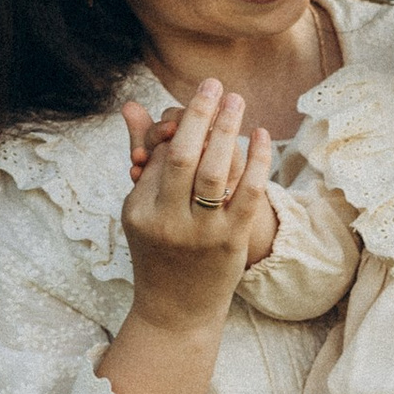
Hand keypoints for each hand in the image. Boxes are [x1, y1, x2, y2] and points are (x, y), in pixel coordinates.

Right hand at [118, 84, 275, 322]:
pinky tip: (262, 135)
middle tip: (213, 83)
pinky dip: (256, 159)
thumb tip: (131, 105)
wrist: (177, 310)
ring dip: (227, 129)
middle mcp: (167, 221)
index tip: (193, 106)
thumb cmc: (159, 250)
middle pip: (183, 155)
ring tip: (236, 99)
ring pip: (214, 170)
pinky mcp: (231, 242)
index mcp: (140, 209)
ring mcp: (201, 234)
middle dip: (198, 113)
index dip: (176, 126)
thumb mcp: (140, 207)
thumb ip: (143, 156)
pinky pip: (247, 192)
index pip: (159, 154)